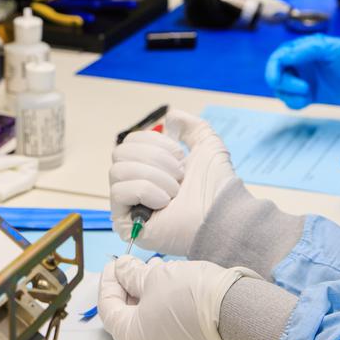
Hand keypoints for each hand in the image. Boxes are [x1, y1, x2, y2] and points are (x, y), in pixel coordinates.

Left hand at [98, 256, 257, 339]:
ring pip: (149, 319)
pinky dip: (163, 303)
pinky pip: (167, 324)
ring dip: (148, 291)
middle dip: (129, 286)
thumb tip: (120, 268)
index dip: (109, 281)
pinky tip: (172, 282)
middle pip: (128, 315)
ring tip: (157, 266)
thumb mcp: (154, 277)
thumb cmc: (191, 295)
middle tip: (134, 264)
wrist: (239, 311)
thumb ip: (131, 274)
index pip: (108, 308)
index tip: (115, 262)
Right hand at [109, 109, 235, 254]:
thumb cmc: (217, 187)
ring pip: (117, 170)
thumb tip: (171, 116)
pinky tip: (164, 202)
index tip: (180, 156)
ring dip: (153, 176)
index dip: (154, 143)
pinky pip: (118, 192)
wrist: (222, 216)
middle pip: (120, 153)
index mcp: (150, 168)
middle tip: (179, 175)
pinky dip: (145, 190)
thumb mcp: (208, 146)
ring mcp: (128, 205)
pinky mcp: (124, 222)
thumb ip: (192, 126)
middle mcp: (135, 185)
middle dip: (154, 159)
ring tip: (175, 191)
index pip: (130, 142)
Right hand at [264, 29, 339, 108]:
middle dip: (284, 85)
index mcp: (300, 49)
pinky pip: (292, 102)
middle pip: (274, 76)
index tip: (276, 80)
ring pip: (281, 91)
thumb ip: (305, 50)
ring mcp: (302, 80)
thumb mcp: (329, 48)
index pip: (277, 59)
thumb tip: (283, 57)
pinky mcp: (308, 95)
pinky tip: (308, 100)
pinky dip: (295, 103)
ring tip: (308, 95)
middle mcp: (297, 64)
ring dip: (290, 95)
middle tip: (304, 89)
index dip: (273, 70)